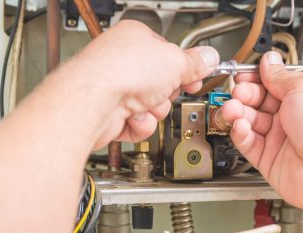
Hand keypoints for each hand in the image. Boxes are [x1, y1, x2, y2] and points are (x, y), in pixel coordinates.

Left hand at [59, 20, 218, 148]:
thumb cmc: (121, 71)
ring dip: (156, 110)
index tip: (196, 75)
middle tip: (166, 90)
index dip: (185, 66)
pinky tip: (134, 117)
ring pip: (153, 106)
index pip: (169, 52)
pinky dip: (141, 124)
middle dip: (168, 92)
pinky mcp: (111, 114)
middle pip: (162, 82)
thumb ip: (195, 63)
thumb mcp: (175, 61)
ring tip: (146, 104)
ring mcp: (115, 88)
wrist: (92, 102)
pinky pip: (139, 123)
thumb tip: (209, 58)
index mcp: (136, 37)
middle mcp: (123, 61)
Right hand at [222, 51, 302, 213]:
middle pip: (258, 101)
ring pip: (250, 122)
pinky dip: (241, 133)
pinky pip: (248, 143)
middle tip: (239, 92)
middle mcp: (293, 118)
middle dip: (245, 94)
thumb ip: (280, 76)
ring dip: (238, 112)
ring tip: (234, 108)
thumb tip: (269, 61)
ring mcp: (282, 139)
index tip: (244, 75)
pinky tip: (241, 125)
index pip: (273, 83)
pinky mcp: (270, 160)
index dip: (257, 78)